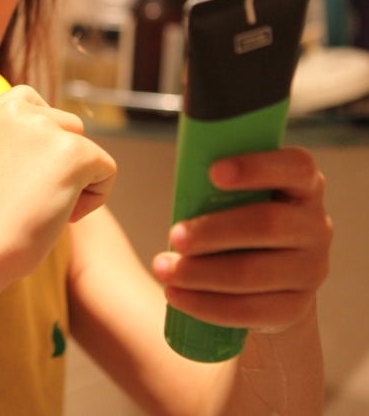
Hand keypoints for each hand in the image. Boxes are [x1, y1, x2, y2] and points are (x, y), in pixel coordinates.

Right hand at [0, 86, 116, 282]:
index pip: (31, 103)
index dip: (38, 142)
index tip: (25, 174)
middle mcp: (16, 109)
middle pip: (66, 125)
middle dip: (59, 160)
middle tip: (32, 198)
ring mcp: (45, 128)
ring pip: (85, 147)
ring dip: (77, 178)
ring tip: (45, 209)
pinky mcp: (73, 152)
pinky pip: (106, 169)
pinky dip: (94, 197)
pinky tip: (64, 217)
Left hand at [151, 147, 331, 332]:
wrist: (268, 280)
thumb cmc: (238, 218)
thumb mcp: (236, 195)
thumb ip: (218, 186)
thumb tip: (182, 184)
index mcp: (303, 184)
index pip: (296, 167)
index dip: (257, 167)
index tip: (213, 172)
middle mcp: (315, 226)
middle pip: (268, 225)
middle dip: (213, 231)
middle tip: (174, 236)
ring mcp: (310, 269)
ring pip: (252, 273)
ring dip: (199, 273)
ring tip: (162, 269)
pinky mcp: (295, 308)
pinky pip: (248, 310)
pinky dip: (205, 304)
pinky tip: (175, 295)